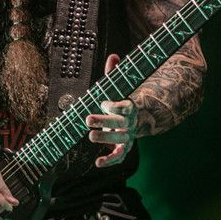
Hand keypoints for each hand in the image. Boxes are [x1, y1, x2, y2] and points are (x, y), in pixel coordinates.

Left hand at [86, 53, 138, 167]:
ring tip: (90, 135)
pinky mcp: (123, 149)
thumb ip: (113, 74)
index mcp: (129, 107)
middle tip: (87, 119)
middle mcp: (130, 123)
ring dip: (104, 138)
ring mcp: (127, 137)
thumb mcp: (116, 88)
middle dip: (103, 121)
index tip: (104, 102)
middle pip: (119, 123)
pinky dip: (109, 161)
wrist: (133, 121)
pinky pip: (118, 157)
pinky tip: (98, 163)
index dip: (114, 105)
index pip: (124, 107)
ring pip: (118, 139)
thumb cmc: (118, 103)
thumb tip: (113, 56)